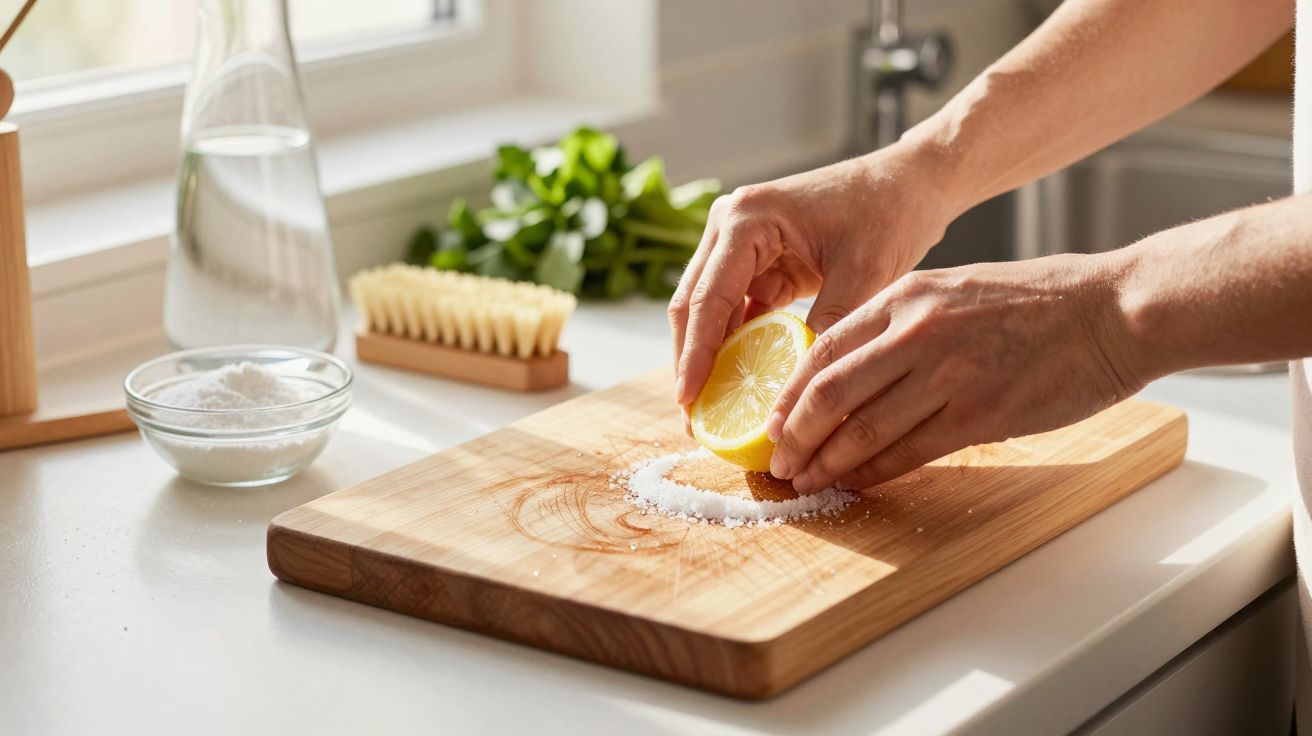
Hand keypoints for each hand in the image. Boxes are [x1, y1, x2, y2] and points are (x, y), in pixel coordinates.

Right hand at [668, 143, 955, 409]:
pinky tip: (738, 385)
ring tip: (709, 412)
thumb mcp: (863, 273)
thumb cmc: (888, 212)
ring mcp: (739, 244)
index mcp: (747, 218)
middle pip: (692, 305)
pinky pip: (735, 312)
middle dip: (690, 362)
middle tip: (692, 419)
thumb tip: (799, 389)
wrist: (910, 183)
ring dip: (708, 358)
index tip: (689, 400)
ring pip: (708, 312)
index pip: (707, 297)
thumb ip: (828, 326)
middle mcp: (731, 226)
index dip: (695, 354)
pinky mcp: (758, 264)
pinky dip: (735, 346)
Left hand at [765, 254, 1145, 491]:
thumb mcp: (957, 289)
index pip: (823, 348)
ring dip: (826, 462)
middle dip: (794, 434)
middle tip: (776, 462)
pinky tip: (855, 484)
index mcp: (907, 296)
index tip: (771, 420)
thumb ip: (905, 322)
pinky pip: (909, 452)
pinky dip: (874, 473)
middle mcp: (917, 331)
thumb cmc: (1042, 301)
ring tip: (804, 481)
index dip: (788, 392)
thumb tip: (856, 366)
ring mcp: (948, 373)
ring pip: (863, 428)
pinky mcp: (980, 414)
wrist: (1115, 308)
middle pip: (829, 392)